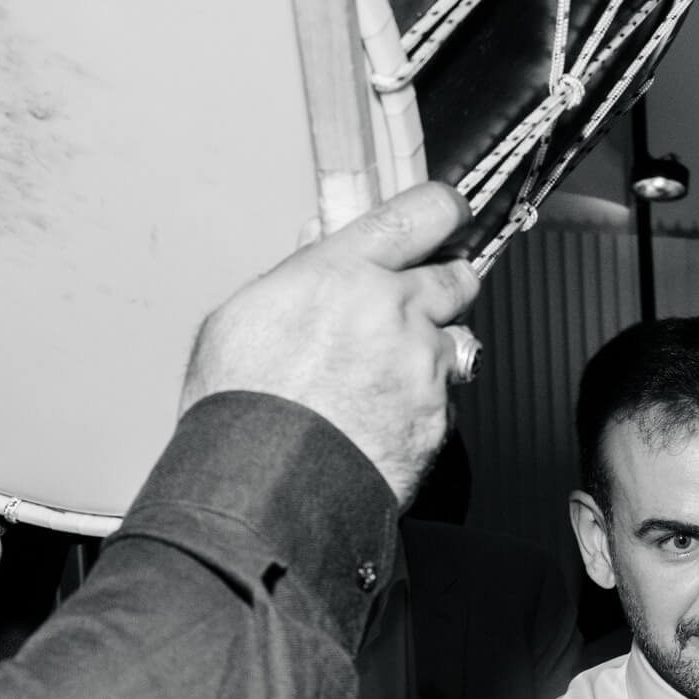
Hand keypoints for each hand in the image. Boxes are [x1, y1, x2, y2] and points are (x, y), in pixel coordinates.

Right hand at [182, 181, 482, 505]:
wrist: (264, 487)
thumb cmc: (239, 405)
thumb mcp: (243, 316)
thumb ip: (293, 272)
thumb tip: (318, 240)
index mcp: (345, 271)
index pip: (423, 213)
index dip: (443, 211)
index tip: (448, 215)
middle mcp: (395, 310)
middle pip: (458, 277)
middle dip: (446, 285)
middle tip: (418, 304)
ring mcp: (422, 365)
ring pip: (456, 343)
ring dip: (432, 354)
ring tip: (384, 381)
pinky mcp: (438, 418)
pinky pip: (446, 402)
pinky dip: (425, 408)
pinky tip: (382, 423)